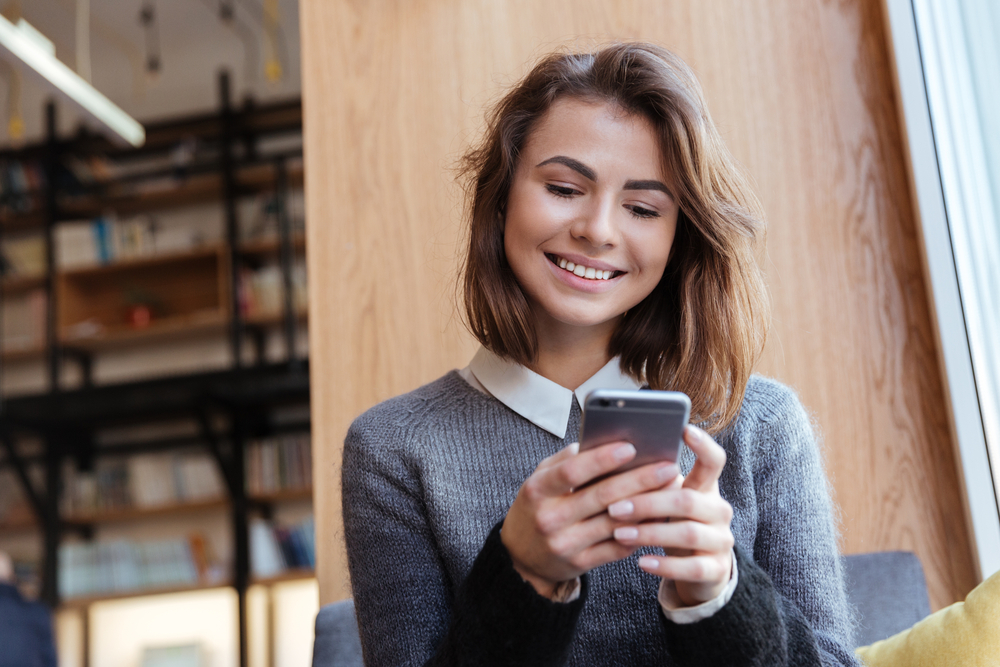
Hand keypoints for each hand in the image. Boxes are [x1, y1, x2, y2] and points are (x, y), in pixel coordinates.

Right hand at [501, 441, 680, 597]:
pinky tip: (660, 516)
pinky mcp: (580, 563)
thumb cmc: (536, 507)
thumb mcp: (538, 480)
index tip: (631, 447)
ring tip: (671, 489)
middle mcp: (549, 518)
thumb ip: (565, 461)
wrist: (520, 558)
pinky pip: (617, 547)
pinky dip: (641, 530)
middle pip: (601, 496)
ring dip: (648, 505)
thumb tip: (600, 442)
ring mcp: (565, 544)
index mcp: (537, 490)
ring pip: (615, 523)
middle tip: (667, 466)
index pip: (572, 472)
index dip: (602, 459)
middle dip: (639, 479)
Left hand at [608, 425, 733, 605]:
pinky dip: (665, 564)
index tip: (683, 429)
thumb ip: (648, 481)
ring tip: (619, 532)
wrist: (695, 568)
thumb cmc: (670, 522)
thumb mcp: (664, 500)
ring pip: (688, 533)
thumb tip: (610, 455)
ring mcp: (721, 540)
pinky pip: (692, 567)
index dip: (702, 445)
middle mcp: (719, 510)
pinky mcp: (716, 569)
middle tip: (614, 506)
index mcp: (706, 487)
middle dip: (648, 502)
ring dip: (649, 532)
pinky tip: (641, 561)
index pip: (714, 460)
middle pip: (688, 500)